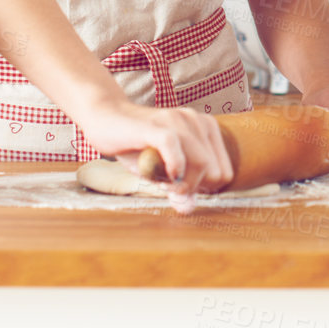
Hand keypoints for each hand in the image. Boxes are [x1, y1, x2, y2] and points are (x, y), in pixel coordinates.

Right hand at [80, 104, 233, 196]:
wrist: (104, 117)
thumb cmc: (135, 144)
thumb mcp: (160, 170)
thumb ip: (177, 188)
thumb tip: (188, 209)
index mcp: (204, 128)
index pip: (224, 172)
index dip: (204, 188)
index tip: (182, 189)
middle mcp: (196, 121)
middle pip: (215, 171)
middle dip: (194, 188)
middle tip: (169, 187)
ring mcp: (178, 120)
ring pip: (202, 163)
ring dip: (182, 184)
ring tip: (161, 182)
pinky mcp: (158, 126)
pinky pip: (177, 151)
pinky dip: (173, 169)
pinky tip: (160, 174)